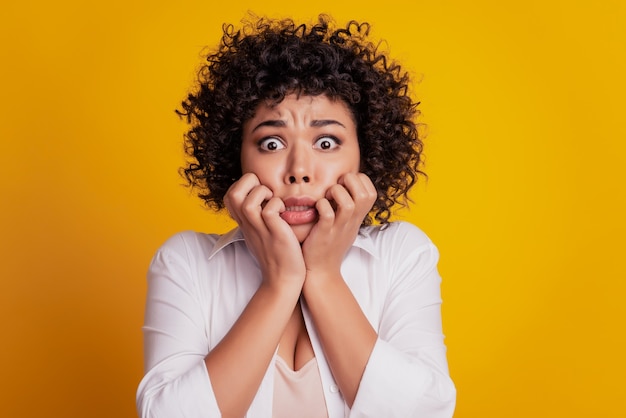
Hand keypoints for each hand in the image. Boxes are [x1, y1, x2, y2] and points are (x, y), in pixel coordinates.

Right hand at [224, 173, 305, 288]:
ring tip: (275, 201)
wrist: (283, 279)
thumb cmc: (277, 254)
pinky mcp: (275, 234)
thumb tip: (262, 199)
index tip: (260, 193)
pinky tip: (284, 214)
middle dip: (250, 183)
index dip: (243, 185)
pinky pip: (269, 211)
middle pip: (232, 194)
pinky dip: (277, 205)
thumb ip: (257, 217)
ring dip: (263, 194)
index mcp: (244, 223)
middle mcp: (248, 225)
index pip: (229, 195)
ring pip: (248, 202)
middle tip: (267, 193)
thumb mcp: (260, 233)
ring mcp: (260, 230)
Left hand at [301, 173, 376, 278]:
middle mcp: (352, 222)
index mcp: (358, 217)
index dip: (359, 180)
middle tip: (335, 187)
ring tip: (327, 196)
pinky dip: (321, 206)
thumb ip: (349, 207)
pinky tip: (316, 208)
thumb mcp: (347, 225)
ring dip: (336, 192)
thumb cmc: (331, 243)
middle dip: (349, 181)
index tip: (344, 184)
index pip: (371, 191)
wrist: (322, 270)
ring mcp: (339, 228)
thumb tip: (344, 185)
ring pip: (348, 204)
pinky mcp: (324, 234)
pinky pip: (327, 215)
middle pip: (364, 194)